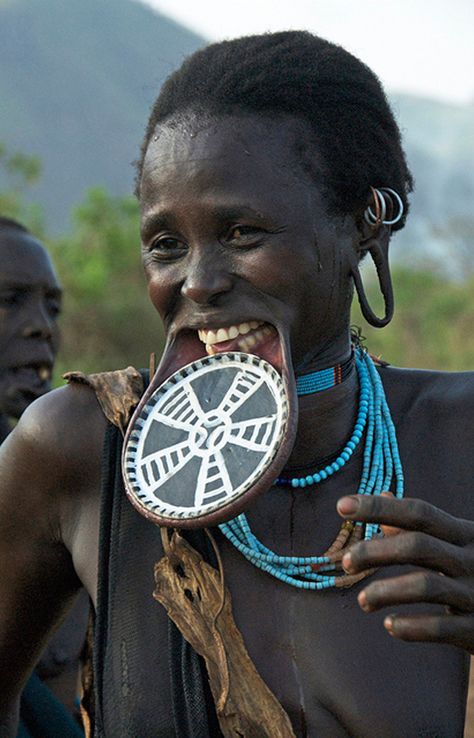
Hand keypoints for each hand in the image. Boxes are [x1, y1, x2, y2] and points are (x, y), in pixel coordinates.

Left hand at [337, 493, 473, 651]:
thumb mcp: (455, 543)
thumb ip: (418, 525)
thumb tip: (383, 494)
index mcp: (464, 533)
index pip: (419, 512)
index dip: (379, 508)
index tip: (342, 506)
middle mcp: (472, 558)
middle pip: (418, 546)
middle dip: (376, 552)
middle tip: (346, 562)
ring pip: (426, 586)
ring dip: (386, 591)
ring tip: (363, 601)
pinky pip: (441, 627)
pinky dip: (412, 627)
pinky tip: (390, 626)